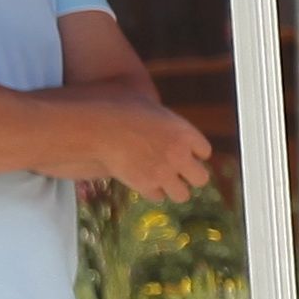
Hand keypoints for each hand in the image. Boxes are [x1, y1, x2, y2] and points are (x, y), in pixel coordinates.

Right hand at [83, 105, 216, 198]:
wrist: (93, 127)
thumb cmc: (115, 107)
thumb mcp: (145, 101)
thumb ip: (160, 115)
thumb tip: (158, 114)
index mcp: (184, 132)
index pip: (205, 151)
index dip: (194, 152)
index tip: (185, 151)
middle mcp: (179, 156)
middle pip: (201, 178)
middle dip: (190, 175)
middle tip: (177, 171)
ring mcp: (163, 173)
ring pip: (183, 195)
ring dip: (173, 188)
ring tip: (162, 180)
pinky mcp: (144, 185)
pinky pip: (157, 197)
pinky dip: (152, 191)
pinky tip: (144, 181)